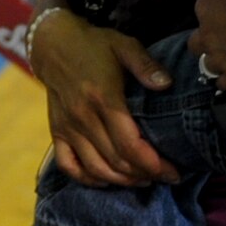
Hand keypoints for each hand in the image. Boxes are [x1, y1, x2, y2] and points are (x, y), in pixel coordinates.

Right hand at [30, 7, 178, 187]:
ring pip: (96, 168)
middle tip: (165, 176)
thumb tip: (167, 84)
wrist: (52, 44)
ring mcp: (68, 127)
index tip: (173, 171)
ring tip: (142, 179)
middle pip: (117, 161)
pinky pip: (69, 165)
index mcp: (103, 98)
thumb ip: (146, 65)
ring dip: (122, 181)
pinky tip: (106, 178)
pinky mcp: (57, 131)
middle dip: (145, 174)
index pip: (129, 144)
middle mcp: (84, 117)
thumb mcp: (124, 46)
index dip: (153, 164)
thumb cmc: (94, 45)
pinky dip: (88, 179)